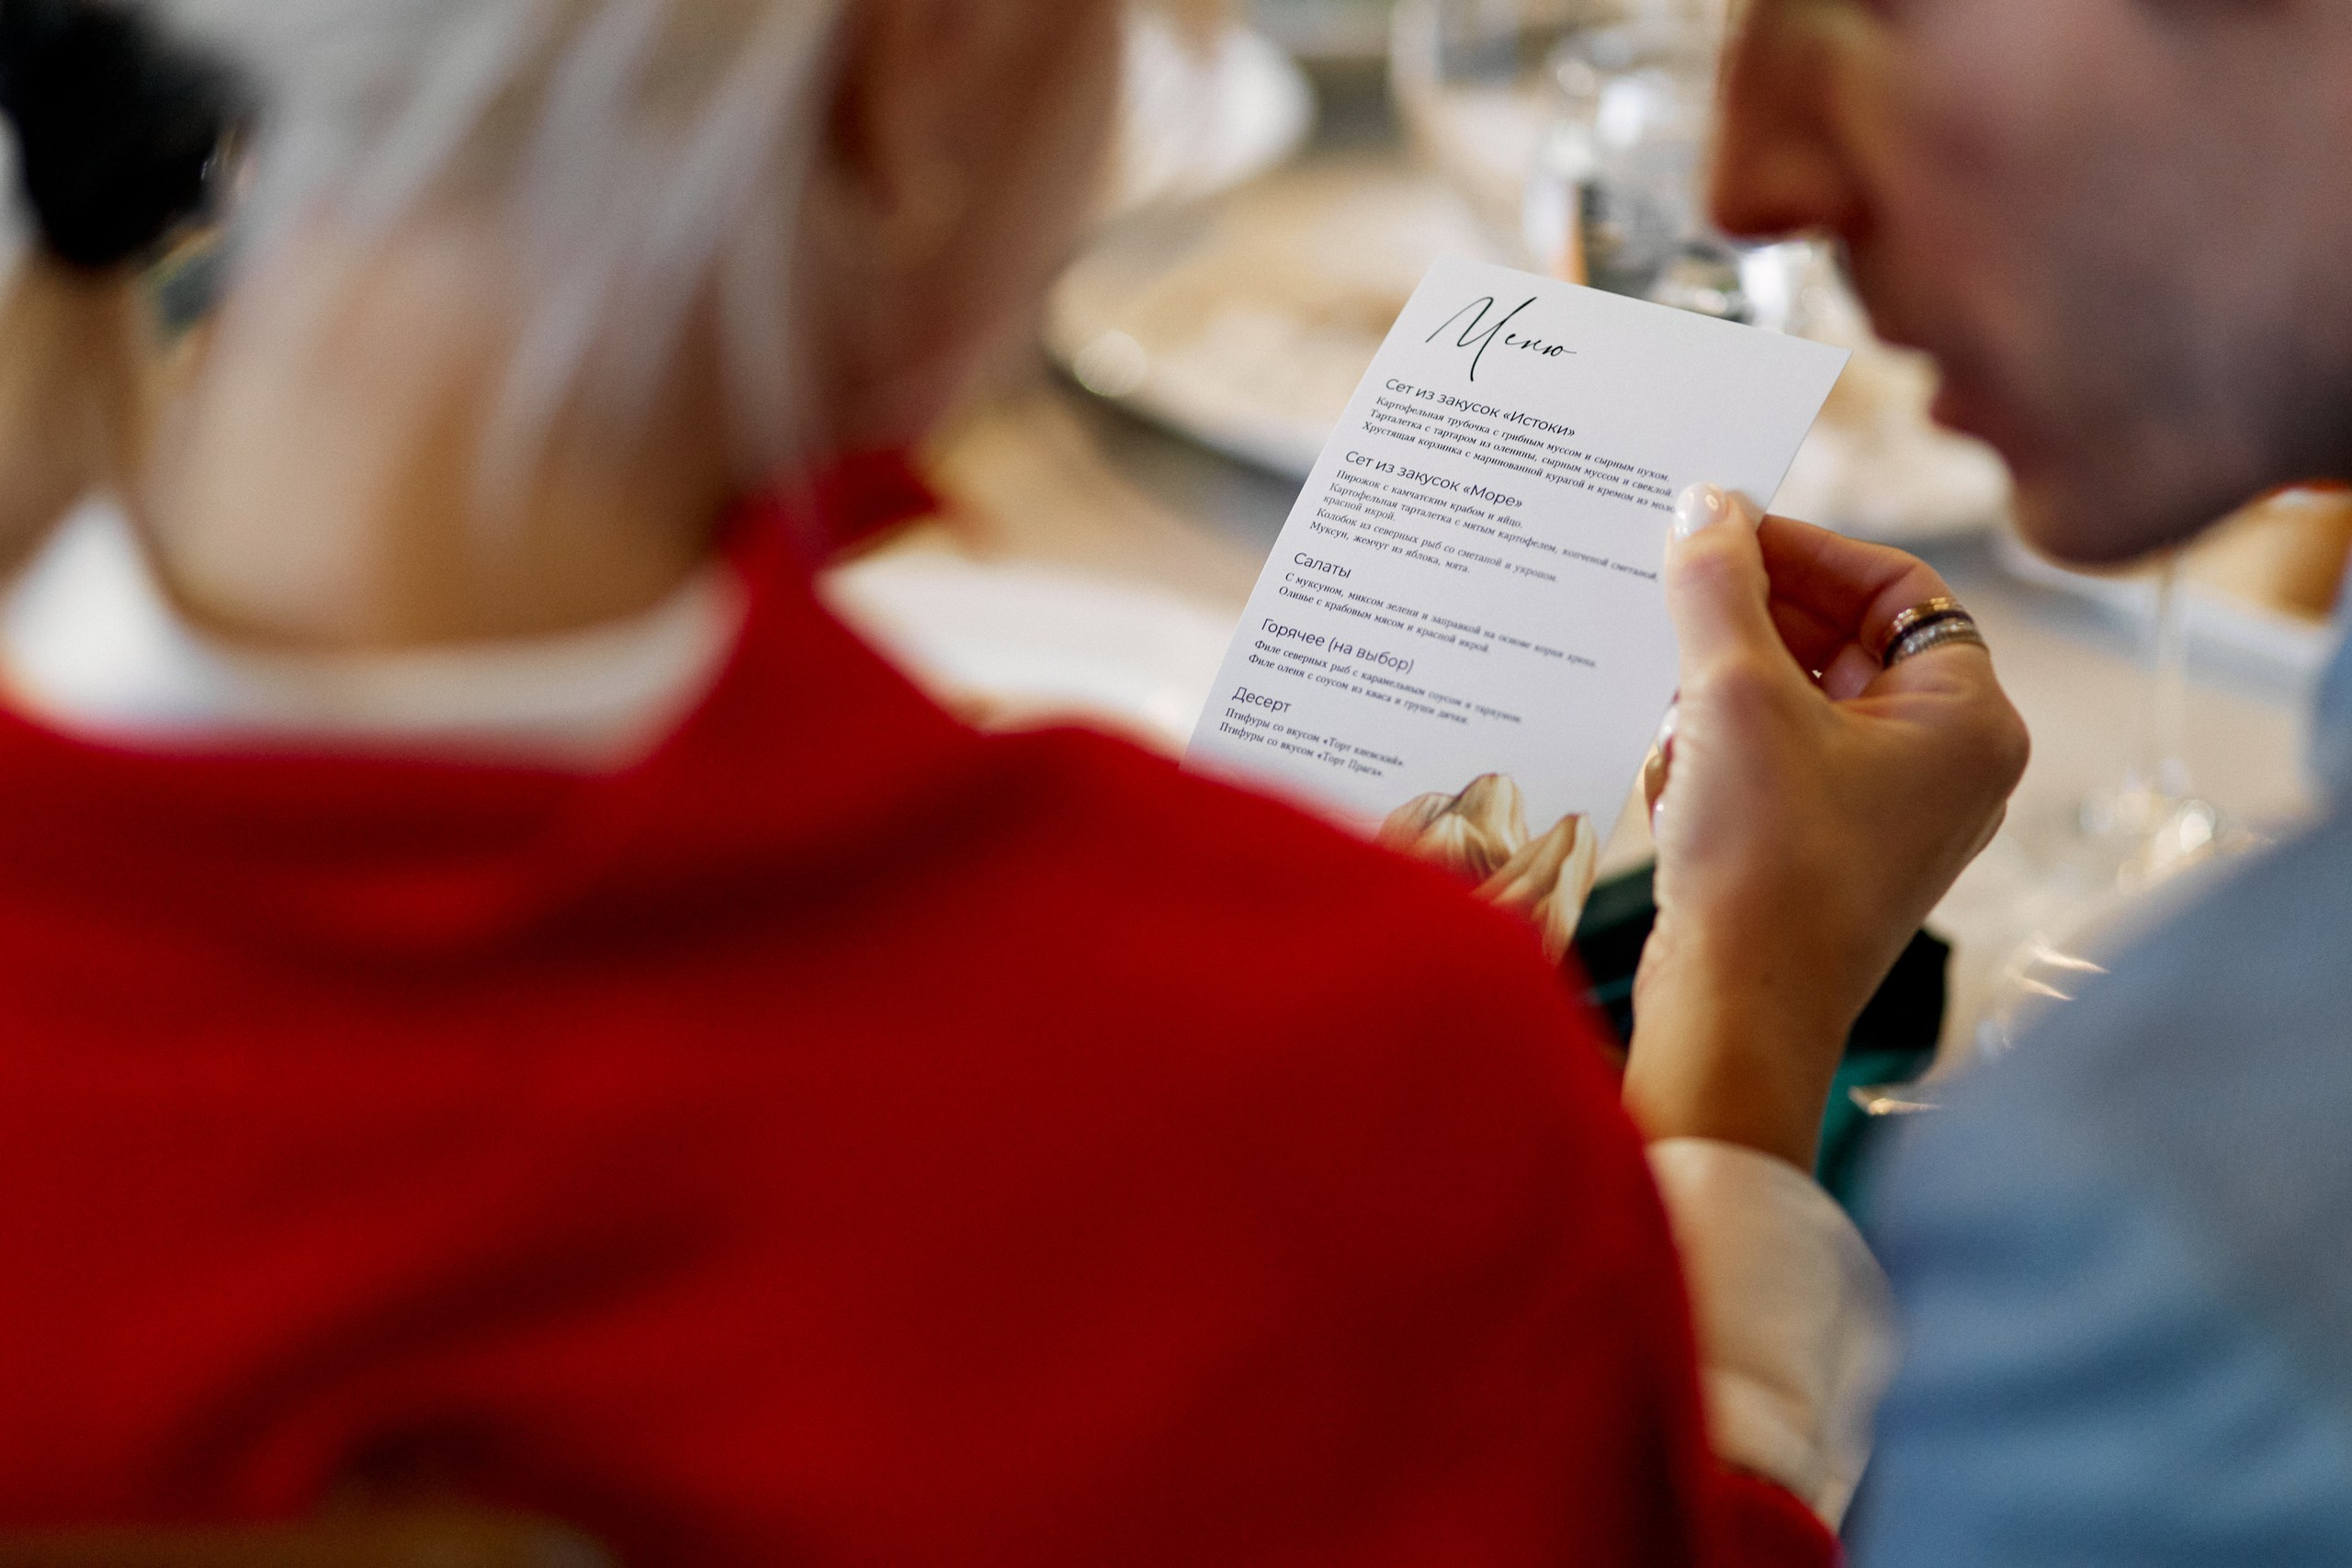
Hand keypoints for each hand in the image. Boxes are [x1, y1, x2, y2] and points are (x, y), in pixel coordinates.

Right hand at [1623, 487, 2028, 1169]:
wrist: (1733, 1019)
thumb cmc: (1762, 867)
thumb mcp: (1731, 697)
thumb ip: (1716, 584)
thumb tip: (1703, 505)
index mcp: (1969, 721)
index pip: (1894, 586)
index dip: (1803, 546)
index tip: (1718, 529)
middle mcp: (1946, 766)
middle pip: (1843, 640)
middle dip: (1747, 625)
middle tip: (1673, 600)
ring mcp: (1888, 816)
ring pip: (1797, 702)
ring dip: (1719, 693)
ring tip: (1668, 710)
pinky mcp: (1827, 854)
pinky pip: (1775, 762)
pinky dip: (1716, 751)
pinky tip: (1670, 772)